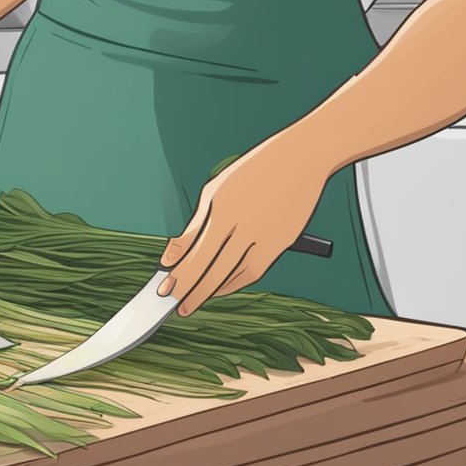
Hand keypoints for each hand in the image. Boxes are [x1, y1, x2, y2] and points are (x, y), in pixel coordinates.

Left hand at [157, 143, 330, 315]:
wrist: (300, 159)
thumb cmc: (251, 173)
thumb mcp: (214, 192)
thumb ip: (192, 228)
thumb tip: (171, 256)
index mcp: (224, 210)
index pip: (198, 254)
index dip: (181, 277)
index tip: (165, 291)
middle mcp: (246, 227)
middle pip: (215, 270)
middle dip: (193, 292)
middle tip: (176, 306)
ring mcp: (266, 237)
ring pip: (236, 276)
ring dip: (213, 291)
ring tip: (193, 299)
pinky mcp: (281, 244)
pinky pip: (254, 272)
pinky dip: (235, 283)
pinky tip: (219, 288)